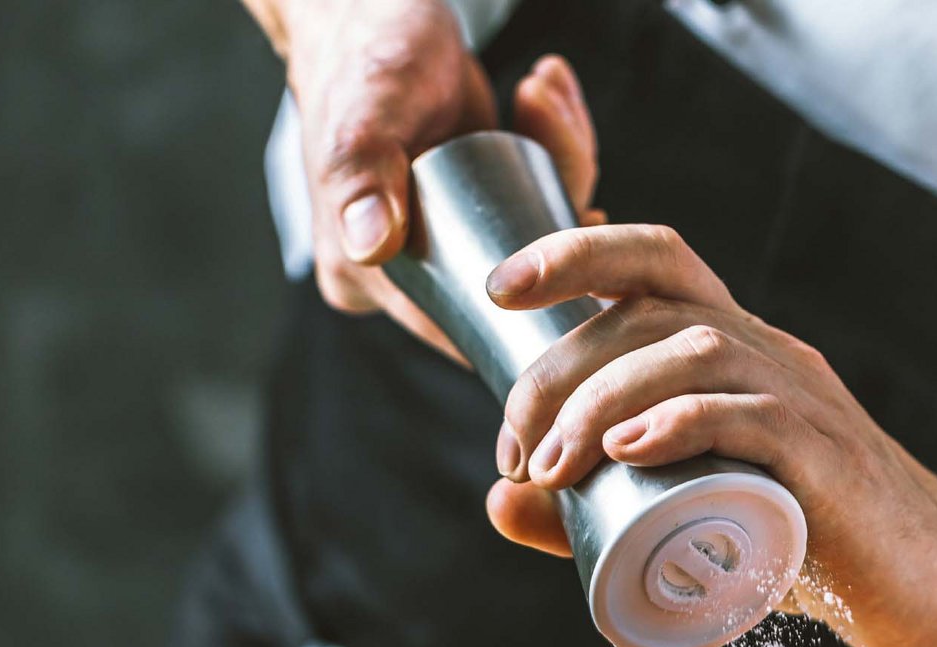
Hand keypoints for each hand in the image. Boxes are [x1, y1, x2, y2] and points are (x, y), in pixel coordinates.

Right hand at [256, 0, 600, 355]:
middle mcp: (403, 269)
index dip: (526, 311)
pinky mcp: (474, 200)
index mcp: (363, 274)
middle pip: (507, 282)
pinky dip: (554, 147)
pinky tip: (546, 91)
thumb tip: (371, 246)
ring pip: (531, 235)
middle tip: (563, 148)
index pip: (454, 326)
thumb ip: (362, 178)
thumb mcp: (363, 120)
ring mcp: (442, 235)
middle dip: (557, 220)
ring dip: (561, 163)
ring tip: (540, 94)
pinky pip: (533, 197)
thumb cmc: (359, 60)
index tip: (577, 252)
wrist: (369, 10)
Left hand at [481, 224, 936, 646]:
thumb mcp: (688, 518)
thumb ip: (589, 513)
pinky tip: (626, 450)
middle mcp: (770, 354)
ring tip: (554, 466)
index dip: (574, 251)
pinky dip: (681, 423)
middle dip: (558, 369)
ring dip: (602, 398)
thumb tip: (497, 500)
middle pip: (653, 309)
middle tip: (516, 453)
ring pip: (695, 351)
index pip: (657, 260)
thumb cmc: (806, 544)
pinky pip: (754, 414)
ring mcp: (806, 402)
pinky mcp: (829, 464)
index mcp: (736, 350)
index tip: (498, 292)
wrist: (932, 588)